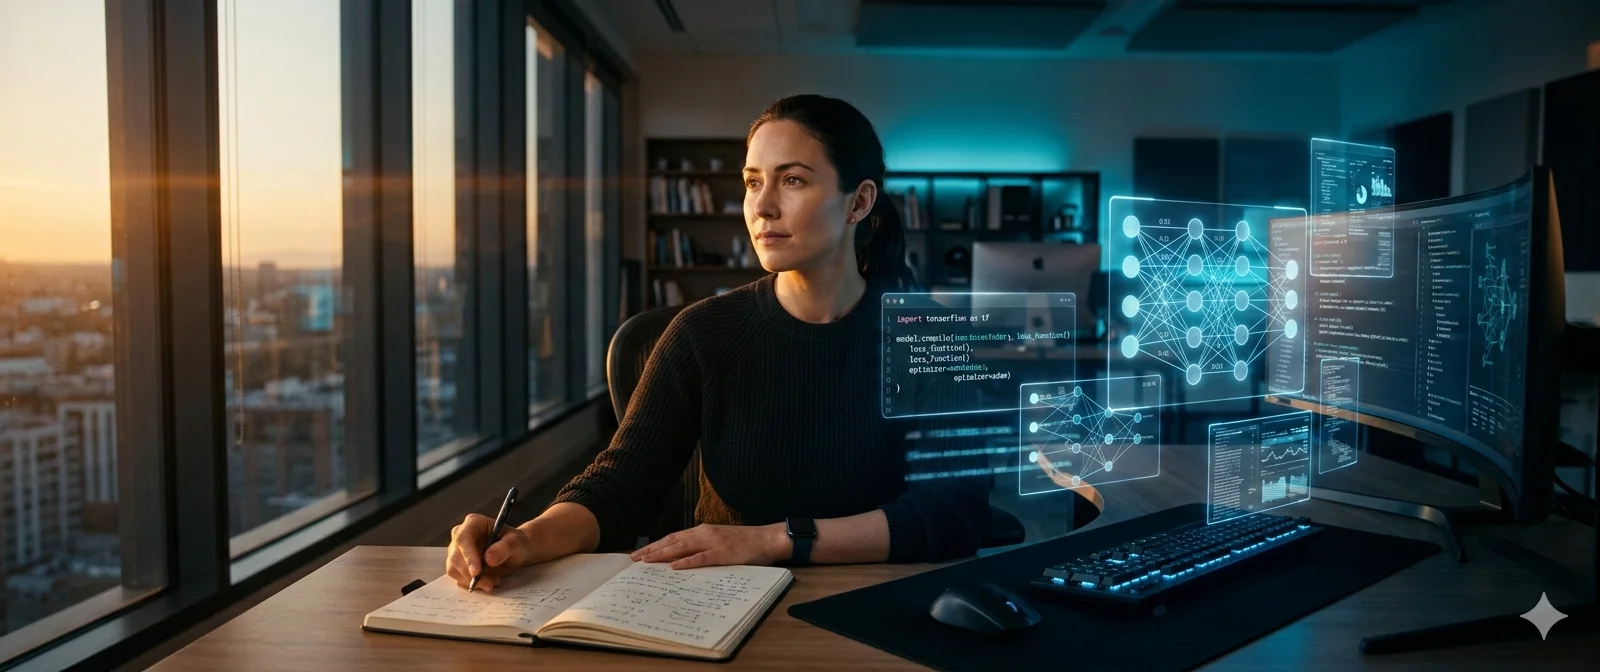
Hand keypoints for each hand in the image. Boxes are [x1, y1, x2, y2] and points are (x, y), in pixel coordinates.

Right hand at [445, 513, 538, 592]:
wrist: (515, 551)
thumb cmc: (515, 542)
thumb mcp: (515, 542)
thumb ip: (503, 548)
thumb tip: (489, 559)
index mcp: (473, 523)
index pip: (463, 539)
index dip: (468, 556)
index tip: (476, 572)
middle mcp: (460, 535)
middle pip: (456, 557)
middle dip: (472, 574)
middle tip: (491, 583)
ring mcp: (456, 551)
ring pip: (454, 570)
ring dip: (473, 581)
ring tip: (493, 582)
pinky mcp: (457, 565)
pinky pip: (458, 578)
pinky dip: (472, 584)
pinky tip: (487, 582)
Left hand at [629, 523, 790, 569]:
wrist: (767, 538)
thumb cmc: (744, 543)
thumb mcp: (719, 542)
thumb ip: (702, 547)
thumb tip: (681, 559)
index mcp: (703, 531)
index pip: (674, 538)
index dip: (656, 545)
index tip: (640, 553)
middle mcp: (704, 533)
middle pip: (672, 541)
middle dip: (652, 550)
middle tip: (634, 559)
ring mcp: (713, 542)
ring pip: (682, 548)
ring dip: (663, 554)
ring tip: (646, 561)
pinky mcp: (723, 553)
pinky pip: (702, 558)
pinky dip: (687, 562)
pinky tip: (674, 567)